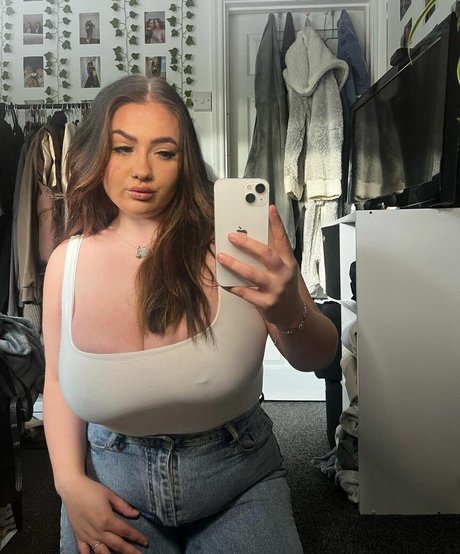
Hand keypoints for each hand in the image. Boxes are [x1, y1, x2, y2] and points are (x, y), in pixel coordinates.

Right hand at [61, 476, 147, 552]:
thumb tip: (136, 514)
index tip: (146, 542)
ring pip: (102, 552)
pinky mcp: (79, 537)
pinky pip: (85, 552)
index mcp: (107, 520)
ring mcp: (87, 536)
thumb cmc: (93, 490)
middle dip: (130, 551)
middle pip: (117, 545)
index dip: (137, 537)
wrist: (72, 489)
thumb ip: (124, 507)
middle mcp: (98, 531)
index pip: (126, 531)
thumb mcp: (111, 495)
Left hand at [216, 204, 304, 329]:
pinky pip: (245, 292)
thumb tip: (251, 238)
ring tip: (222, 256)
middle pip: (266, 255)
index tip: (269, 208)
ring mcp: (275, 289)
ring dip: (235, 264)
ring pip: (252, 274)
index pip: (283, 239)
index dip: (277, 223)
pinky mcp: (266, 303)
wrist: (293, 315)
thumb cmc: (285, 288)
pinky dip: (233, 286)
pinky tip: (224, 281)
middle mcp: (284, 274)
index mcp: (288, 262)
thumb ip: (272, 255)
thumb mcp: (284, 269)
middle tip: (232, 236)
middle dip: (248, 243)